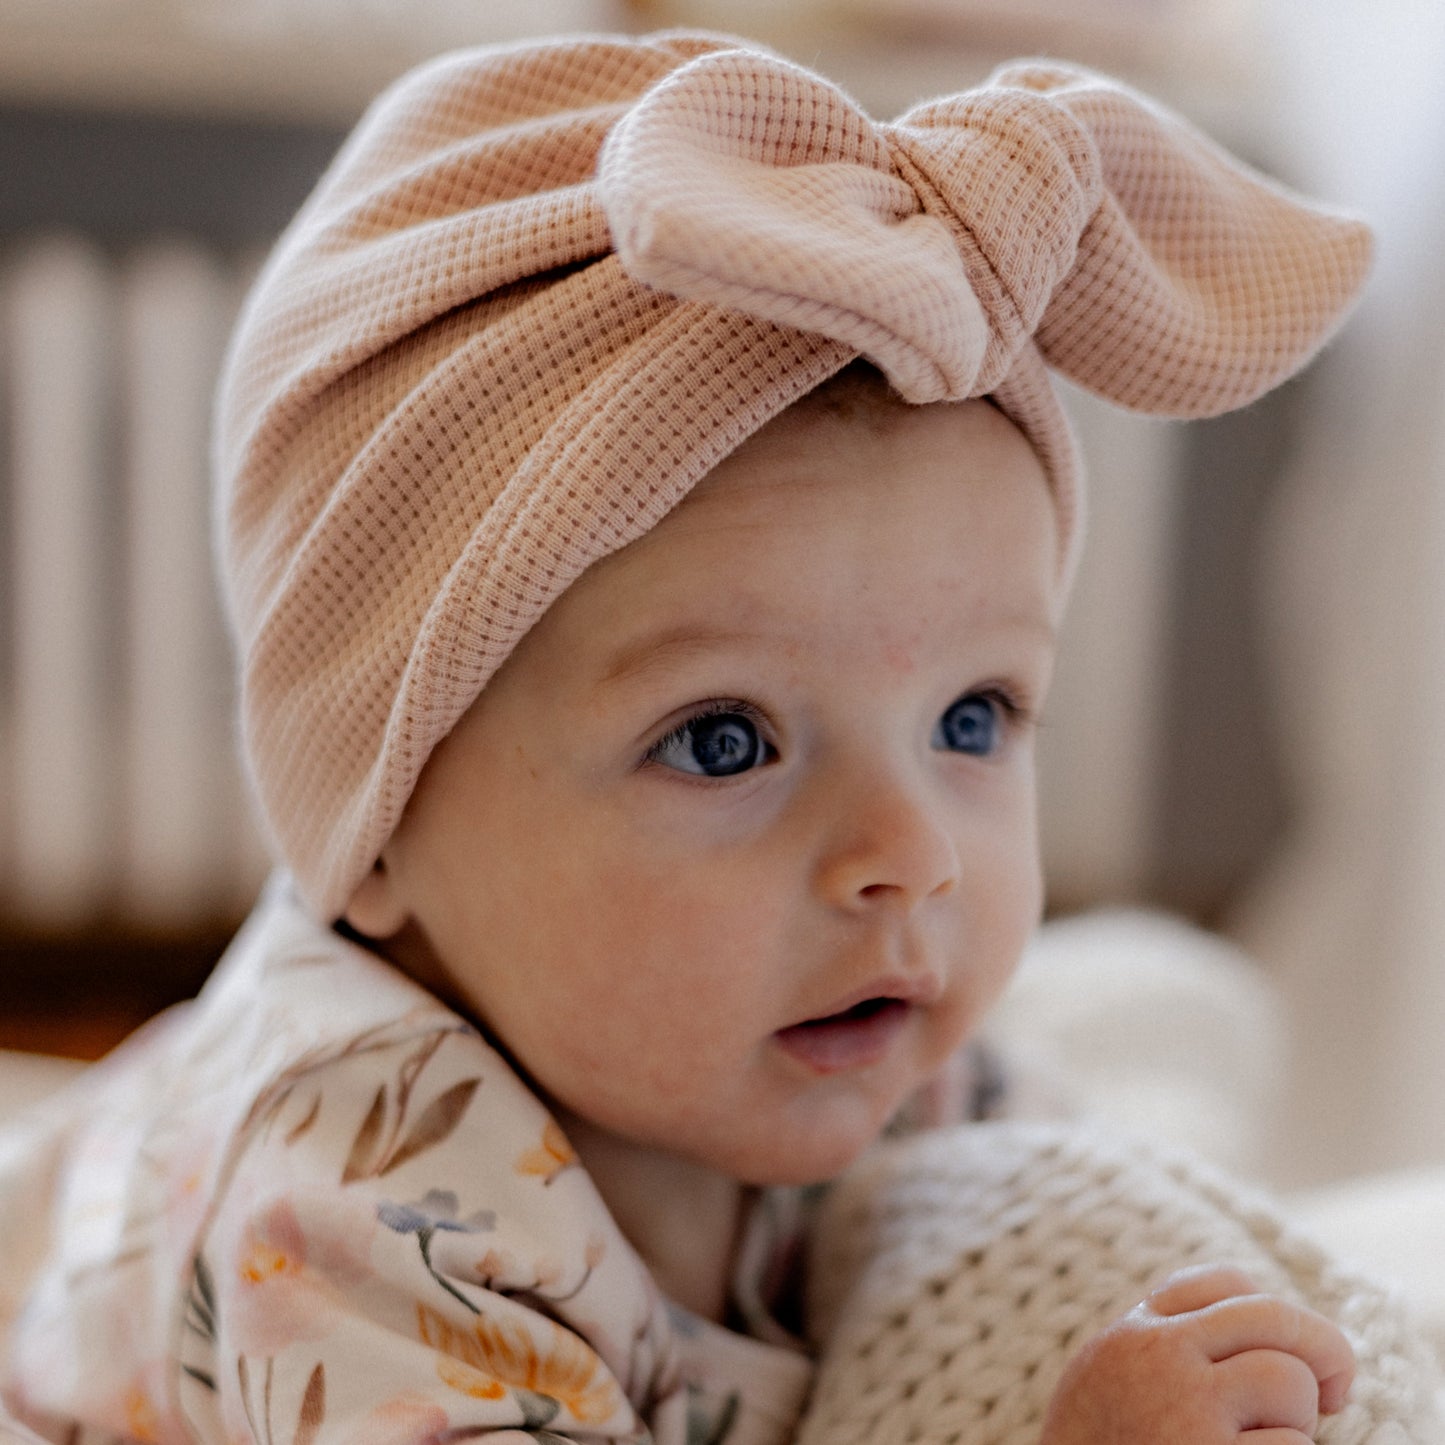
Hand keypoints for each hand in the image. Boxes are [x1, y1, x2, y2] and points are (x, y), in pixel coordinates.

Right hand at [1038, 1264, 1354, 1443]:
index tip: (1288, 1347)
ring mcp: (1186, 1410)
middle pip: (1272, 1317)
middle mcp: (1157, 1358)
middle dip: (1324, 1348)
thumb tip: (1253, 1333)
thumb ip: (1156, 1348)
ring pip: (1290, 1382)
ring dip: (1295, 1424)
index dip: (1271, 1309)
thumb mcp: (1104, 1383)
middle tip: (1337, 1389)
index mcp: (1131, 1336)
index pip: (1222, 1284)